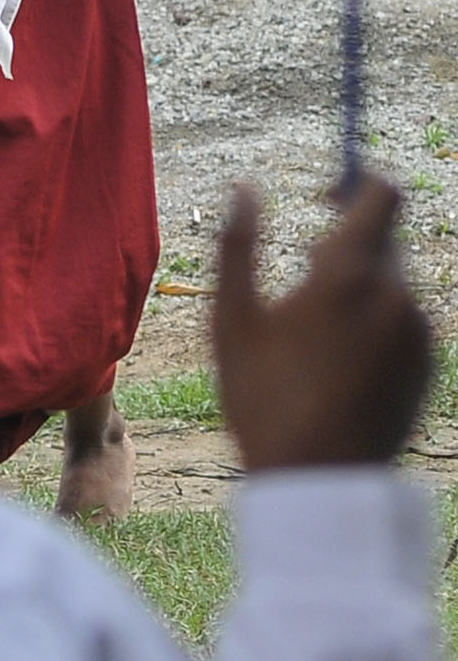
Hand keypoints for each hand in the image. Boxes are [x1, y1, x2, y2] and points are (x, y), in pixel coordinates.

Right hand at [212, 176, 436, 469]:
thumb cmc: (263, 397)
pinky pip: (404, 320)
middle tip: (307, 275)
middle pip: (386, 240)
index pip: (382, 194)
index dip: (357, 183)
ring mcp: (420, 330)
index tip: (328, 197)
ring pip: (394, 282)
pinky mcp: (429, 362)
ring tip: (317, 333)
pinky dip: (377, 323)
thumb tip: (245, 186)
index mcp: (349, 274)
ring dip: (362, 287)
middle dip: (350, 246)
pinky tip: (339, 363)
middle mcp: (397, 294)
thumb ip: (237, 245)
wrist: (321, 477)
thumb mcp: (232, 320)